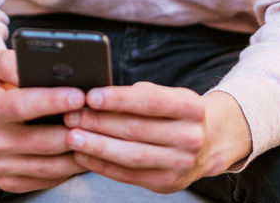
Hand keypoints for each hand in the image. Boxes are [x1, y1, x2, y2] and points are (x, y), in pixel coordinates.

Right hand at [0, 49, 89, 192]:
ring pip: (50, 165)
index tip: (79, 95)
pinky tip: (84, 151)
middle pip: (43, 140)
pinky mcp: (11, 183)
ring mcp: (1, 167)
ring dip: (78, 151)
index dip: (52, 101)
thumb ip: (10, 62)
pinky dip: (70, 168)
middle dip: (74, 129)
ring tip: (98, 133)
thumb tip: (32, 65)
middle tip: (98, 116)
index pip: (22, 106)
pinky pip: (48, 179)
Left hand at [63, 83, 251, 193]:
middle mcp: (190, 137)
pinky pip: (129, 175)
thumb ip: (137, 94)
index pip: (150, 102)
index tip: (90, 96)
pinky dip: (103, 165)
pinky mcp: (167, 183)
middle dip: (99, 122)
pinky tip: (83, 155)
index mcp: (191, 107)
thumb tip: (95, 96)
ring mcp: (181, 163)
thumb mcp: (167, 95)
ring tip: (72, 136)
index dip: (119, 99)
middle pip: (137, 130)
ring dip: (97, 146)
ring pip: (131, 155)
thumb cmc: (175, 113)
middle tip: (71, 115)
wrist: (208, 144)